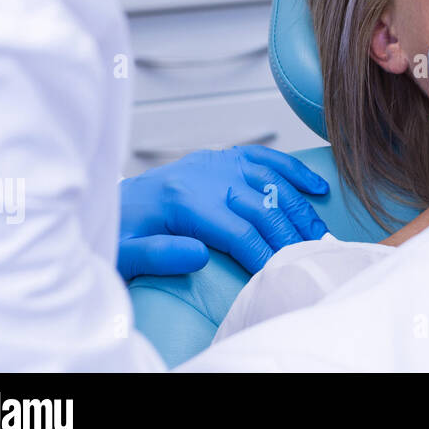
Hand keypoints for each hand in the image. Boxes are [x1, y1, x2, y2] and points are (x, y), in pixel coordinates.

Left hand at [117, 145, 329, 279]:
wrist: (110, 200)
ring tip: (318, 233)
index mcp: (183, 201)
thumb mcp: (125, 253)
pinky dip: (294, 170)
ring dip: (299, 207)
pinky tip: (316, 187)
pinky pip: (266, 158)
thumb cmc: (119, 232)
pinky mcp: (223, 157)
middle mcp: (207, 175)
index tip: (282, 271)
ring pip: (272, 181)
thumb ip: (157, 256)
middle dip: (291, 233)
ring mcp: (218, 162)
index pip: (239, 230)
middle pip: (263, 205)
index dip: (264, 252)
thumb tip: (199, 256)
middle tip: (311, 255)